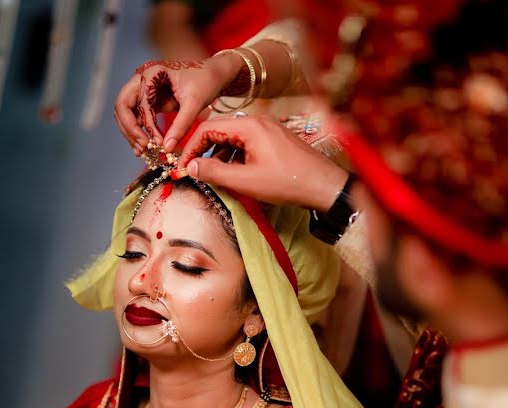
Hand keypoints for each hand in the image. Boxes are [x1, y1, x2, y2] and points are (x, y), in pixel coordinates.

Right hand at [113, 55, 242, 154]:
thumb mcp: (195, 104)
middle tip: (142, 149)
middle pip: (122, 106)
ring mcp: (143, 89)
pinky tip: (146, 147)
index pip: (137, 102)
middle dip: (130, 129)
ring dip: (131, 133)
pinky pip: (137, 117)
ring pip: (126, 113)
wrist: (213, 75)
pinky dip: (139, 132)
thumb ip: (181, 125)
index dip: (145, 125)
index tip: (157, 143)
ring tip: (142, 152)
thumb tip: (167, 149)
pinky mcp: (149, 100)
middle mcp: (142, 79)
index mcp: (151, 73)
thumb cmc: (205, 82)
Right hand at [178, 115, 349, 211]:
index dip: (191, 147)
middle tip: (197, 173)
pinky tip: (240, 177)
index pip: (208, 128)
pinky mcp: (277, 142)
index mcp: (249, 125)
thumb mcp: (245, 181)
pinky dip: (238, 160)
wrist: (325, 186)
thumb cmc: (287, 182)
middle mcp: (259, 122)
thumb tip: (191, 167)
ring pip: (235, 141)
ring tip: (219, 180)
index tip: (182, 166)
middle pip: (221, 132)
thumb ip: (214, 172)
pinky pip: (249, 146)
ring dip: (223, 158)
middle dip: (206, 153)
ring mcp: (270, 131)